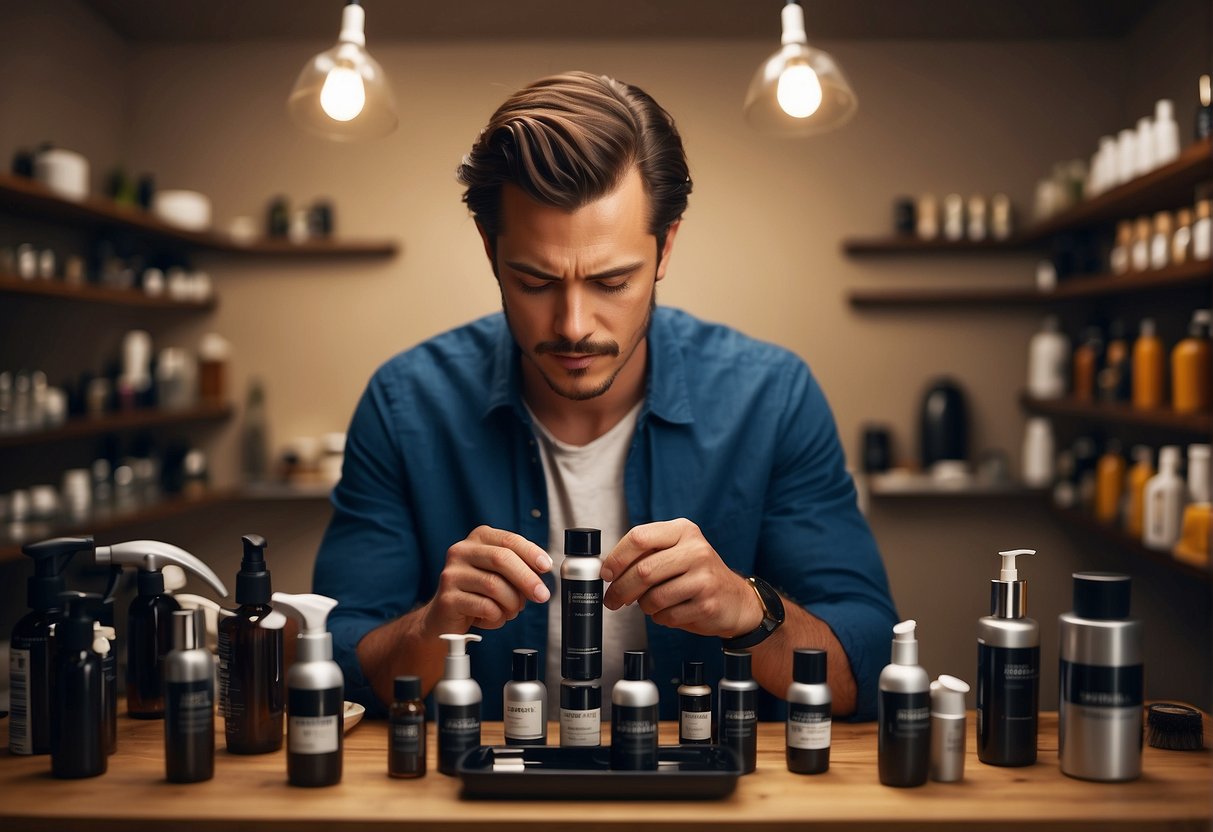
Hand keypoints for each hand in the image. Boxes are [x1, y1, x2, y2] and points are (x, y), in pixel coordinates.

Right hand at [421, 526, 550, 635]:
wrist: (445, 617)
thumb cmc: (478, 593)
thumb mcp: (500, 574)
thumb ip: (520, 567)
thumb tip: (543, 571)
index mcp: (478, 539)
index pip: (509, 540)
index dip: (531, 553)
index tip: (547, 567)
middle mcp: (461, 551)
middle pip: (501, 559)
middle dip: (527, 579)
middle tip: (542, 595)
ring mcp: (451, 574)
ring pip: (494, 586)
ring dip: (512, 603)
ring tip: (512, 611)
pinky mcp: (447, 599)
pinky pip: (484, 607)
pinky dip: (497, 617)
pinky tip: (494, 618)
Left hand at [600, 518, 762, 637]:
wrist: (735, 600)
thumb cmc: (697, 575)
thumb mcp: (676, 552)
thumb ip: (646, 554)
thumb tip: (608, 569)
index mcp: (683, 530)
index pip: (640, 537)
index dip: (617, 558)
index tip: (606, 574)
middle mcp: (696, 550)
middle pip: (643, 570)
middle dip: (621, 589)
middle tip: (612, 600)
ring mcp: (704, 577)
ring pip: (653, 596)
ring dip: (644, 606)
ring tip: (650, 604)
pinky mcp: (707, 604)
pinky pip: (667, 615)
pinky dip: (660, 618)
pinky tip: (670, 612)